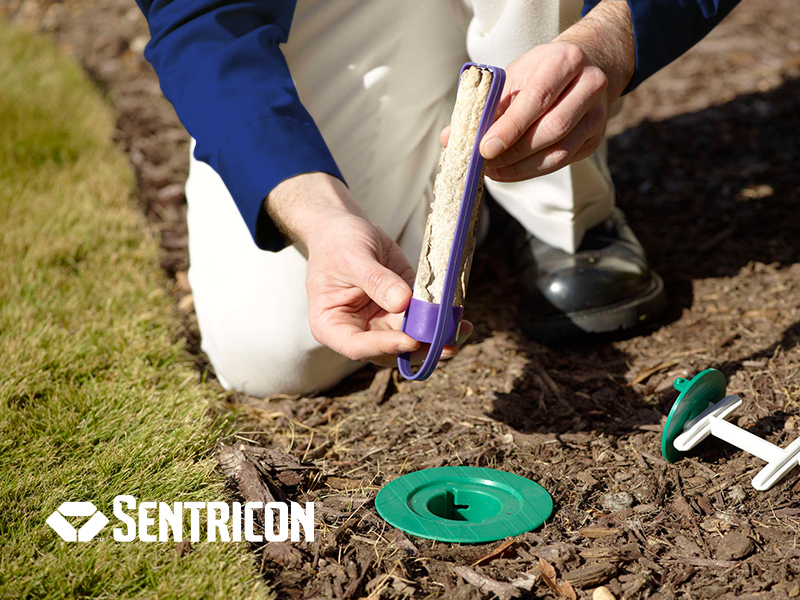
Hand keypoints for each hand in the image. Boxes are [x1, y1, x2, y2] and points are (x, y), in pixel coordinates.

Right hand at [265, 173, 471, 365]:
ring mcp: (382, 321)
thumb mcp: (353, 257)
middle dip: (420, 349)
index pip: (357, 346)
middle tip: (447, 345)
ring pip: (411, 340)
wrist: (344, 227)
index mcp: (332, 325)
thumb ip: (376, 281)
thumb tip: (403, 303)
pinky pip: (422, 319)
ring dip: (436, 339)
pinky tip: (459, 319)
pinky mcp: (402, 308)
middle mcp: (358, 330)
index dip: (384, 347)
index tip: (410, 340)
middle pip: (389, 350)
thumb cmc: (337, 242)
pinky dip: (440, 321)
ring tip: (460, 331)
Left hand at [440, 0, 633, 181]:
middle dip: (514, 152)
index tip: (484, 149)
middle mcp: (590, 85)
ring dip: (522, 167)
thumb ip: (484, 106)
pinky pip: (562, 162)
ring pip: (560, 151)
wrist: (581, 69)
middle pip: (553, 128)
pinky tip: (509, 171)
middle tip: (484, 163)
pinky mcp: (595, 139)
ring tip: (493, 171)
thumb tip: (449, 138)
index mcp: (566, 60)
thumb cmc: (538, 73)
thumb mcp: (512, 77)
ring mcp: (598, 115)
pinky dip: (532, 170)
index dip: (509, 128)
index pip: (537, 98)